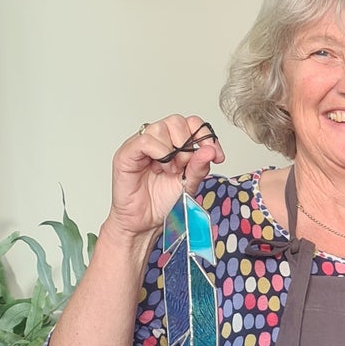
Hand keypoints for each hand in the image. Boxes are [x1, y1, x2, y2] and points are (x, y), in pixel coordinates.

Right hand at [109, 114, 225, 241]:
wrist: (144, 224)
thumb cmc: (162, 203)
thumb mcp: (189, 184)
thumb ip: (199, 167)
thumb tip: (210, 151)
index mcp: (174, 144)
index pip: (192, 123)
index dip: (206, 136)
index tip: (216, 155)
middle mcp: (157, 141)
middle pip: (177, 121)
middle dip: (188, 144)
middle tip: (184, 167)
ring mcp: (141, 145)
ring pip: (160, 127)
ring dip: (172, 151)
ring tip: (170, 171)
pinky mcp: (127, 154)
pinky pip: (145, 141)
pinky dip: (159, 152)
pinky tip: (160, 168)